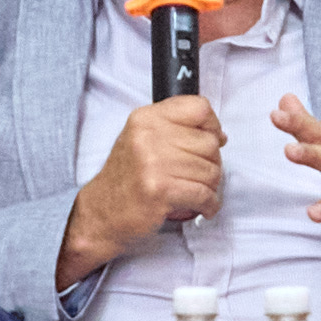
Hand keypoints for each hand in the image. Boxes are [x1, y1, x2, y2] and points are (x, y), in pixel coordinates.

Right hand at [61, 94, 227, 281]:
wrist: (102, 213)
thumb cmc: (126, 179)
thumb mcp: (142, 139)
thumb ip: (175, 129)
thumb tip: (219, 135)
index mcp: (146, 118)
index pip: (199, 108)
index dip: (213, 126)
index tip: (212, 140)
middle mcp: (148, 136)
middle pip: (210, 143)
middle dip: (212, 163)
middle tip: (199, 176)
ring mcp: (153, 164)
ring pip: (211, 171)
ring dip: (211, 187)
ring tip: (198, 193)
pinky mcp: (160, 191)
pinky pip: (204, 195)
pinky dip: (209, 205)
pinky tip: (202, 208)